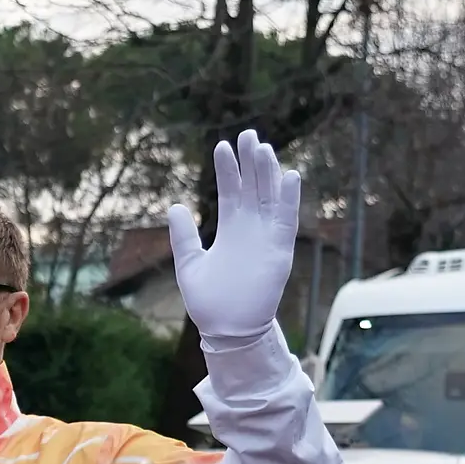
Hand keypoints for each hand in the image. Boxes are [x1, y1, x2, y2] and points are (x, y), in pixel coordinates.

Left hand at [168, 129, 301, 341]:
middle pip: (253, 187)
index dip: (228, 170)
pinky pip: (287, 220)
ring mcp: (266, 237)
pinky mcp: (280, 250)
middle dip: (251, 162)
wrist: (227, 329)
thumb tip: (174, 206)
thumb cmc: (208, 302)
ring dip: (268, 173)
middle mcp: (250, 229)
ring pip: (270, 197)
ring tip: (263, 147)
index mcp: (230, 230)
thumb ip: (183, 236)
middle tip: (248, 134)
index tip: (222, 146)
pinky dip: (289, 199)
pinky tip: (290, 175)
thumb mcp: (188, 264)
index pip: (230, 191)